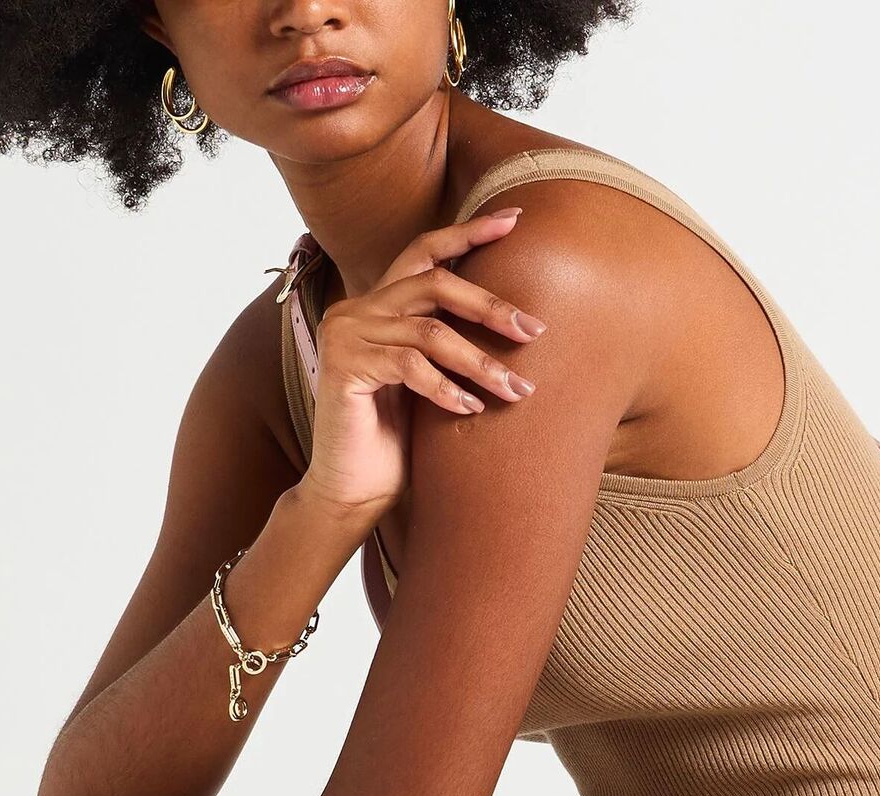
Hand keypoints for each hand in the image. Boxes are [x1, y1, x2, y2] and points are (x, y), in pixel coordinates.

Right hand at [300, 206, 547, 522]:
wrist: (353, 492)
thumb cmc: (397, 443)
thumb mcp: (430, 382)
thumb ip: (449, 344)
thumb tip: (517, 319)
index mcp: (379, 305)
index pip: (425, 253)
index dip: (469, 233)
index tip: (516, 219)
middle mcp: (358, 310)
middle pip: (435, 284)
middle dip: (490, 306)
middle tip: (535, 330)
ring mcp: (346, 335)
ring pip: (430, 331)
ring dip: (480, 362)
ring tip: (515, 390)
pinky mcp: (345, 368)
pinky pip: (410, 367)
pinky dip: (446, 388)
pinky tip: (469, 410)